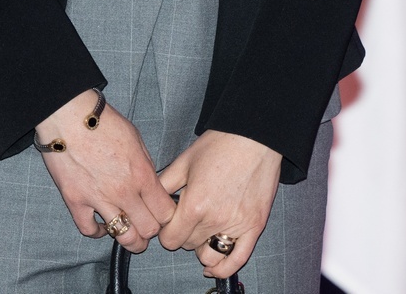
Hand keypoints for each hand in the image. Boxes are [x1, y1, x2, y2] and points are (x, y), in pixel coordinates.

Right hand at [36, 91, 174, 251]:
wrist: (69, 115)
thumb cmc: (103, 122)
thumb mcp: (136, 138)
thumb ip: (145, 165)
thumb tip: (150, 184)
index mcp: (142, 174)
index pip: (165, 212)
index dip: (167, 217)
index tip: (163, 214)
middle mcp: (123, 191)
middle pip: (148, 230)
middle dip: (152, 232)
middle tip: (148, 227)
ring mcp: (98, 199)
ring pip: (123, 237)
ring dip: (130, 240)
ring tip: (131, 236)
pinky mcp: (75, 201)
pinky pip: (89, 230)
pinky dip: (97, 232)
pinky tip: (101, 226)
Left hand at [155, 130, 282, 279]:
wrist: (255, 136)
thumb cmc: (221, 144)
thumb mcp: (184, 160)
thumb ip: (164, 185)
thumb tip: (150, 201)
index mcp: (194, 204)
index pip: (169, 239)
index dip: (165, 231)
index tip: (169, 222)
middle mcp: (215, 219)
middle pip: (187, 246)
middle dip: (182, 234)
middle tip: (187, 218)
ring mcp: (237, 226)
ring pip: (208, 256)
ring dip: (200, 248)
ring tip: (201, 232)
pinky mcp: (254, 227)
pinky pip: (237, 260)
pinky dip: (223, 268)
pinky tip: (213, 266)